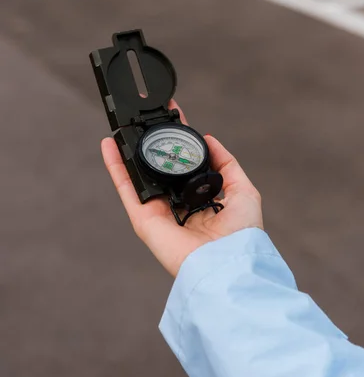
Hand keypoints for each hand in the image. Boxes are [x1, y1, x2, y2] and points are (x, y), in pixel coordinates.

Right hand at [101, 102, 263, 276]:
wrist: (226, 262)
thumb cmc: (240, 233)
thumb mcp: (242, 189)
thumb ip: (226, 163)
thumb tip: (208, 138)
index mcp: (199, 197)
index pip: (186, 162)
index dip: (180, 138)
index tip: (174, 114)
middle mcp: (177, 203)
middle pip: (160, 166)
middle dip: (153, 141)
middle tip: (146, 115)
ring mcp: (158, 210)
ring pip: (139, 174)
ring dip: (129, 150)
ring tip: (123, 125)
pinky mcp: (143, 218)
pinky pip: (126, 187)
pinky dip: (115, 166)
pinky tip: (109, 144)